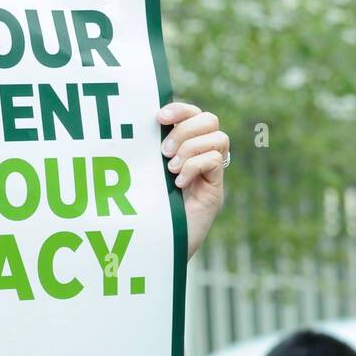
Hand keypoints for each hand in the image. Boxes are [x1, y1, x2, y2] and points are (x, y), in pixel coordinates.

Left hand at [157, 102, 227, 259]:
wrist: (156, 246)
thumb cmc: (144, 210)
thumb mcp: (144, 174)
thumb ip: (148, 153)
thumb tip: (138, 127)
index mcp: (182, 147)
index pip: (192, 113)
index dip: (180, 109)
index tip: (159, 118)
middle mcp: (200, 156)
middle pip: (209, 119)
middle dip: (185, 130)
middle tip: (164, 153)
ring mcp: (210, 173)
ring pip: (218, 137)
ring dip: (190, 149)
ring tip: (171, 170)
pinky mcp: (215, 190)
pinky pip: (215, 160)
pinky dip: (195, 167)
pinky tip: (179, 183)